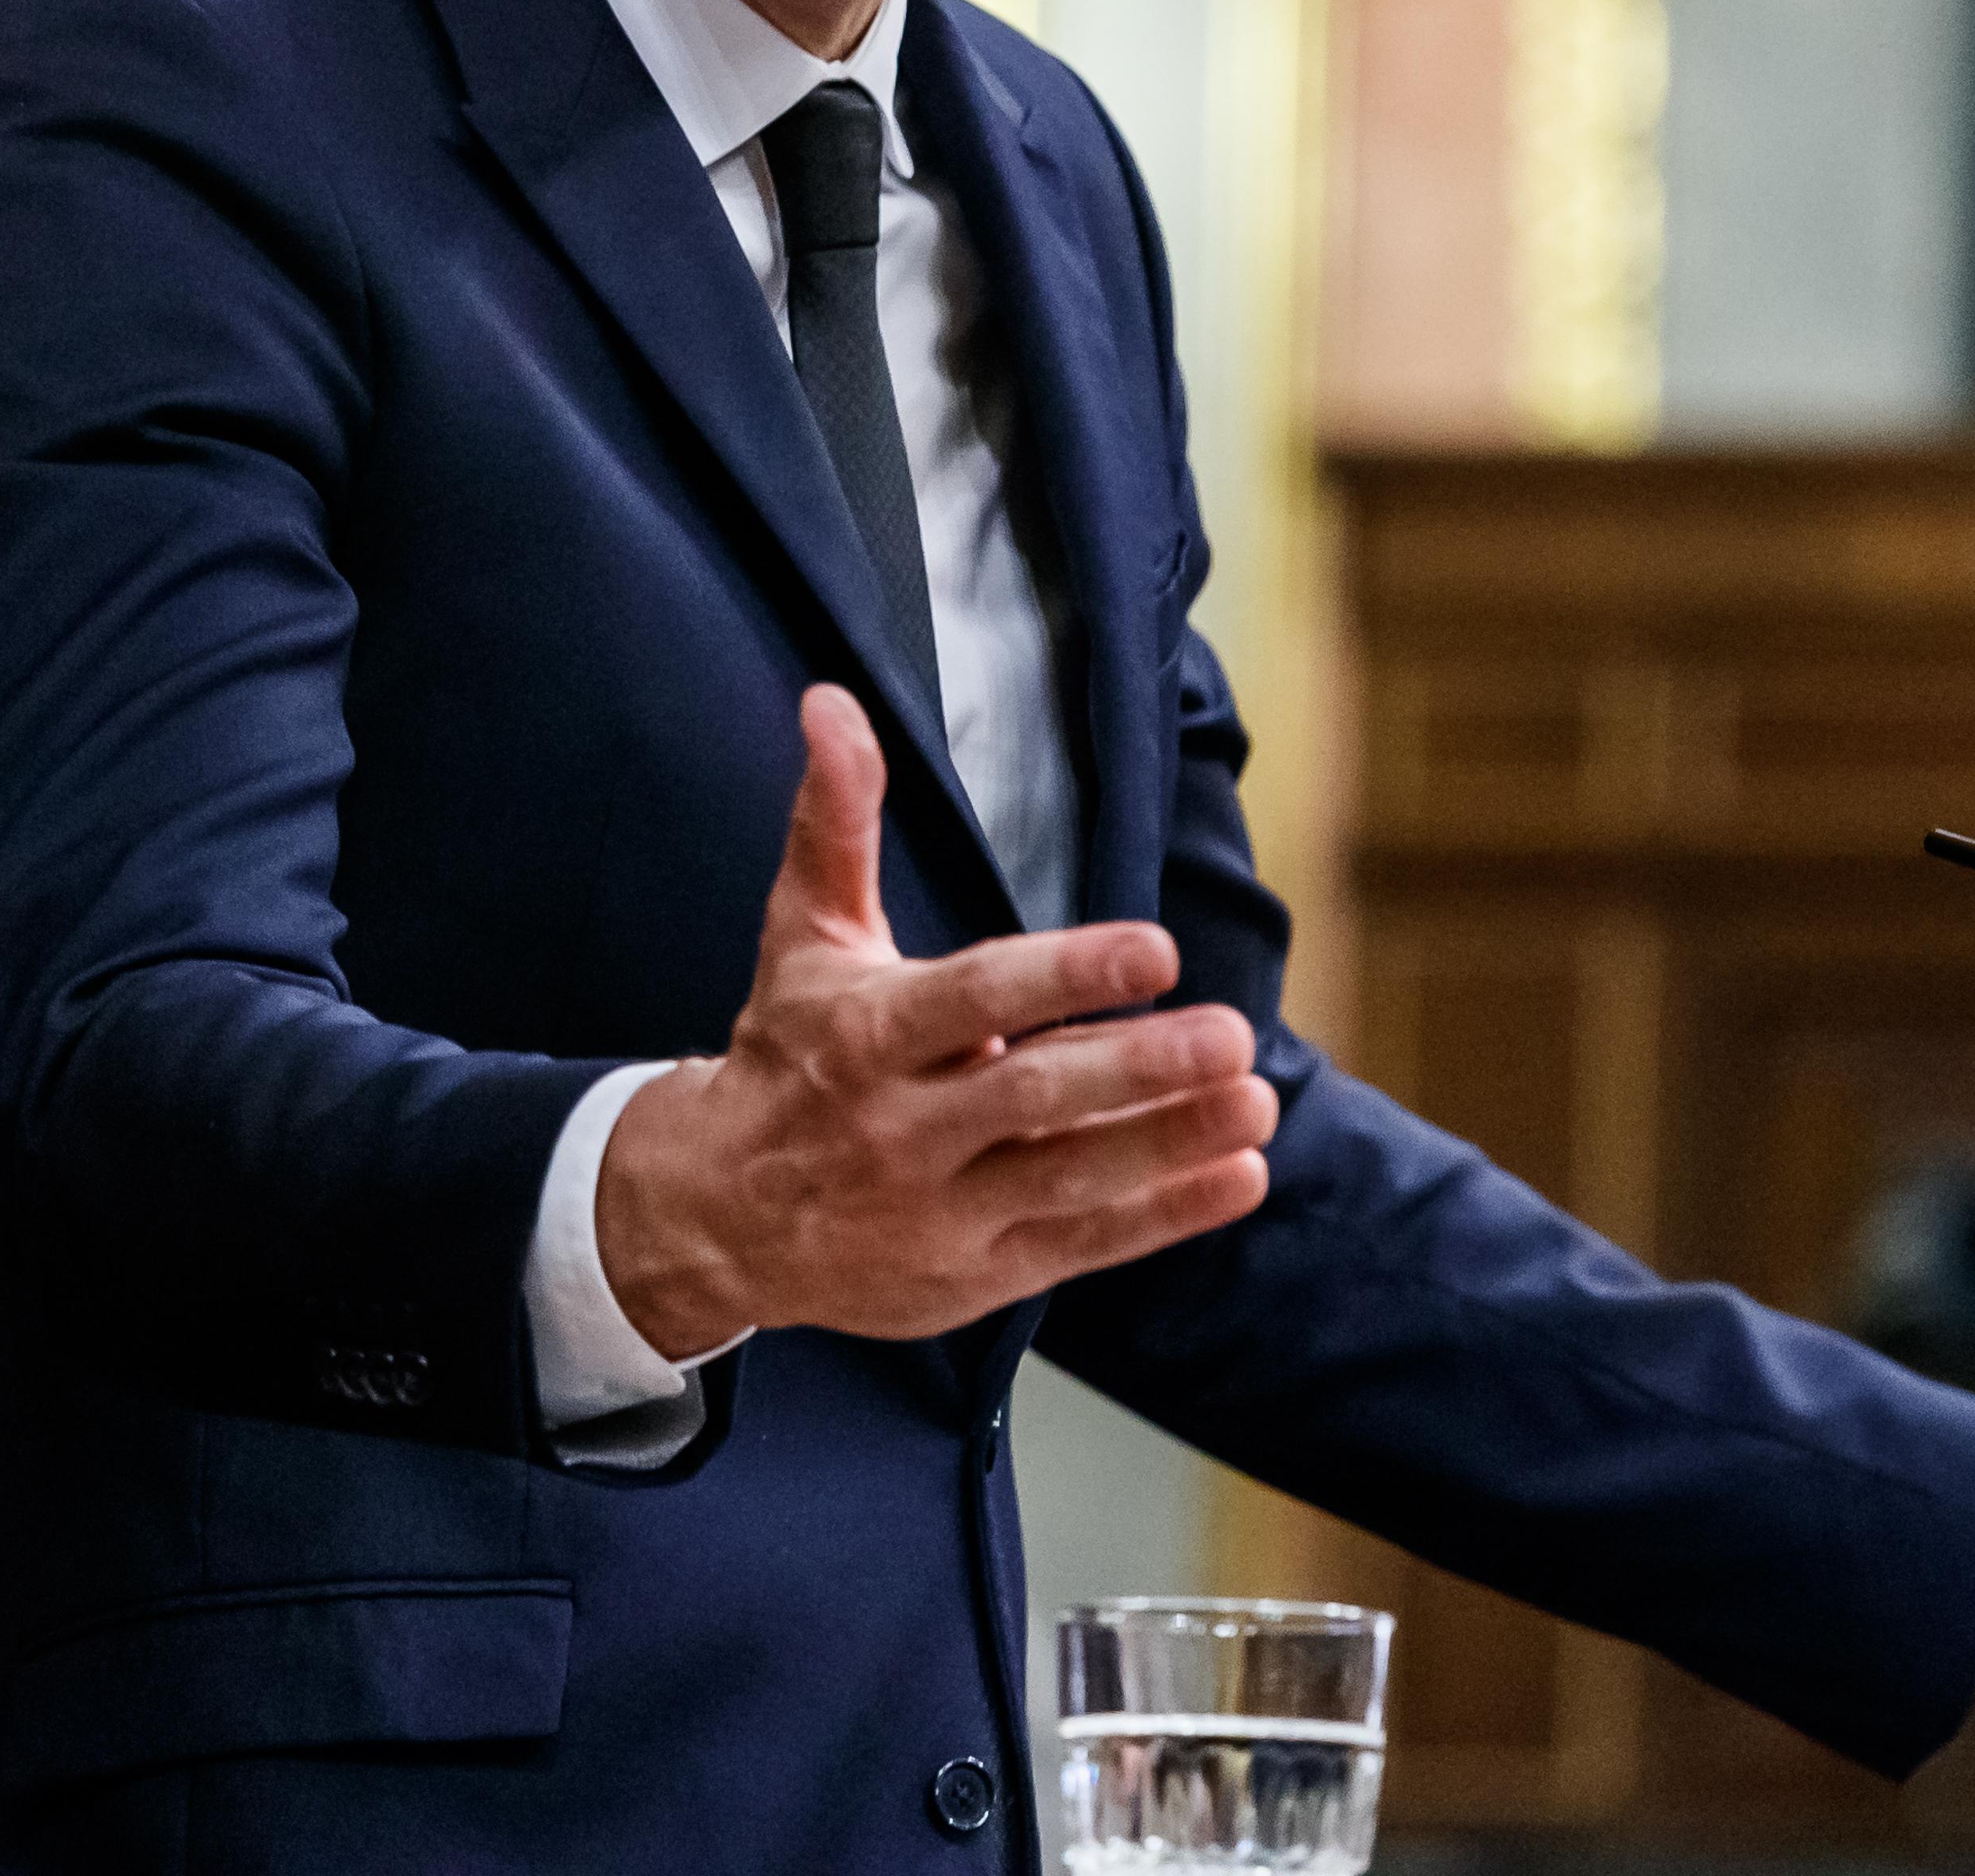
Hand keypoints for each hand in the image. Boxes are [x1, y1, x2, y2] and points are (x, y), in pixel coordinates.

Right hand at [596, 685, 1277, 1356]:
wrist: (716, 1218)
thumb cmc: (787, 1053)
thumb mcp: (803, 935)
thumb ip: (835, 820)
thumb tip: (831, 701)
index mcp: (866, 1034)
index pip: (975, 999)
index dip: (1066, 974)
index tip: (1157, 949)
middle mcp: (901, 1127)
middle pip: (1032, 1095)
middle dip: (1137, 1068)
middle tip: (1235, 1034)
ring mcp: (940, 1210)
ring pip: (1068, 1175)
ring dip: (1169, 1143)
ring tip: (1258, 1102)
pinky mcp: (974, 1274)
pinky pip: (1080, 1241)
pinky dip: (1163, 1214)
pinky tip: (1239, 1175)